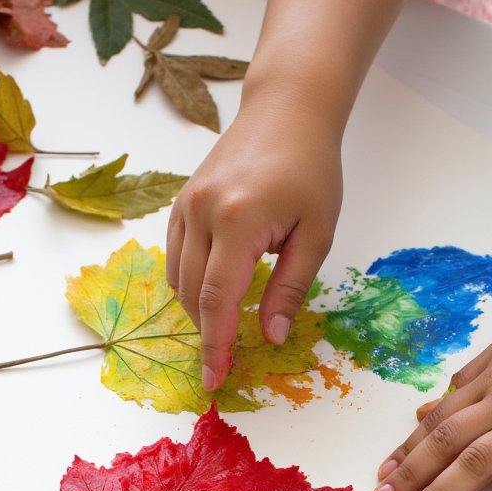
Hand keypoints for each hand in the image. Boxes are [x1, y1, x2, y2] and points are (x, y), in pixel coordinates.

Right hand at [167, 92, 341, 389]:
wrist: (286, 111)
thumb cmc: (310, 168)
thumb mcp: (317, 232)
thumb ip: (291, 287)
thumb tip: (272, 337)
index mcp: (238, 220)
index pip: (217, 300)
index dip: (215, 346)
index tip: (214, 379)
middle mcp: (202, 212)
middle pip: (192, 295)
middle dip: (207, 334)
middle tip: (225, 363)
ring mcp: (185, 205)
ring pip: (177, 279)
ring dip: (198, 310)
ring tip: (224, 328)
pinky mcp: (181, 203)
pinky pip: (175, 256)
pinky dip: (189, 283)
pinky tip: (213, 293)